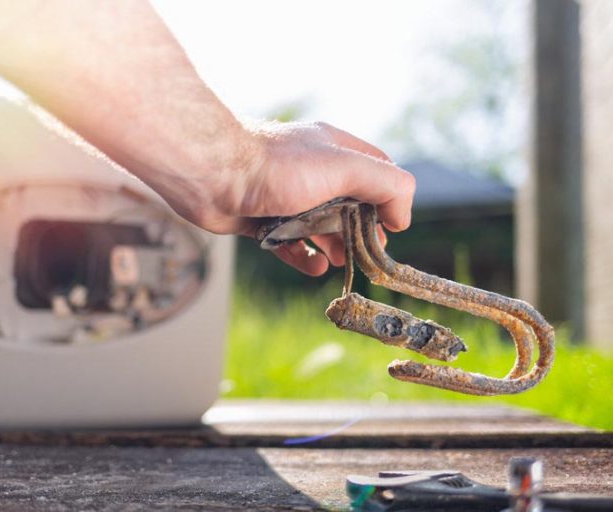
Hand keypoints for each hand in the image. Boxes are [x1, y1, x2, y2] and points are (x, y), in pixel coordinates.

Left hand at [174, 121, 416, 275]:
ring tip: (341, 262)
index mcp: (334, 150)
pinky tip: (313, 268)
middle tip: (369, 255)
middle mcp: (311, 170)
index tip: (393, 228)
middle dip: (362, 230)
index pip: (377, 171)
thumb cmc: (277, 166)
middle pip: (350, 202)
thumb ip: (384, 185)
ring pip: (319, 224)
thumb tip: (401, 216)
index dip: (390, 198)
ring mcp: (285, 195)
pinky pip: (289, 242)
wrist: (211, 175)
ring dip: (334, 245)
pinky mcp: (260, 218)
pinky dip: (304, 256)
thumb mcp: (343, 168)